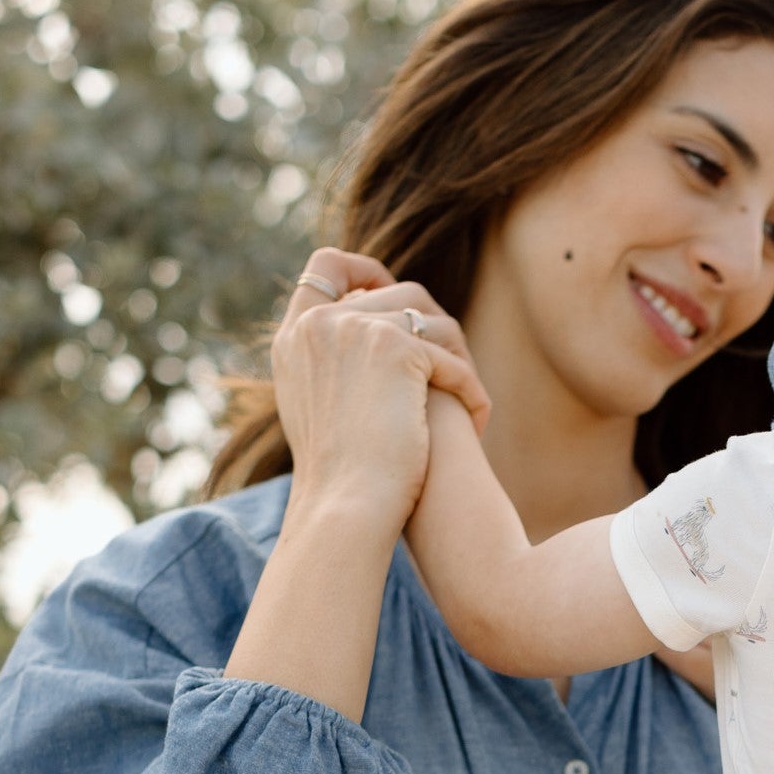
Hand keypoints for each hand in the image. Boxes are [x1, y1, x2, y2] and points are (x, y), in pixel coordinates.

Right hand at [272, 247, 489, 532]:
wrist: (346, 505)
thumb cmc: (342, 475)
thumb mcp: (325, 405)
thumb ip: (340, 361)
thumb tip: (384, 331)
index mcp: (295, 337)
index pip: (326, 268)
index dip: (366, 270)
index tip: (397, 296)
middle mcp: (319, 324)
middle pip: (400, 291)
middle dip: (437, 330)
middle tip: (456, 369)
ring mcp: (356, 330)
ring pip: (434, 321)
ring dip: (460, 360)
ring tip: (469, 398)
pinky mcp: (397, 349)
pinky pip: (451, 360)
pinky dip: (470, 391)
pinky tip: (478, 420)